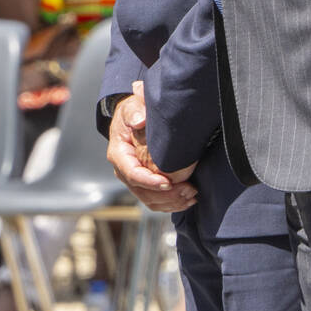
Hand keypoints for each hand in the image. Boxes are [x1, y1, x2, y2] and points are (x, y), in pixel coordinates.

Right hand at [107, 82, 195, 211]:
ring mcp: (134, 180)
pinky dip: (172, 204)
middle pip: (142, 191)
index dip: (149, 181)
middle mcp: (124, 171)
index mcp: (119, 154)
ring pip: (150, 200)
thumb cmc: (134, 112)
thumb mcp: (132, 107)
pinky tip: (188, 200)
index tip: (168, 182)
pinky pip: (156, 202)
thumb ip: (135, 111)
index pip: (132, 173)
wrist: (135, 118)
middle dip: (166, 194)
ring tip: (191, 193)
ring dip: (171, 201)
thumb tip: (139, 121)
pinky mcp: (145, 185)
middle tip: (188, 189)